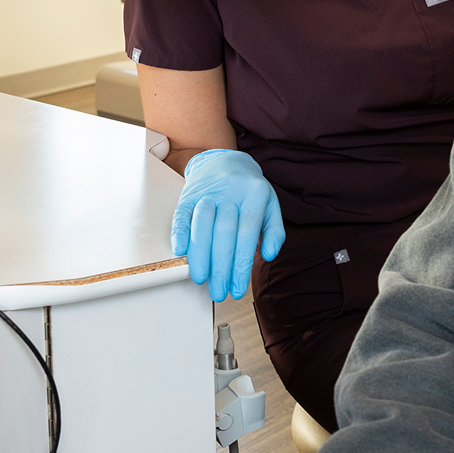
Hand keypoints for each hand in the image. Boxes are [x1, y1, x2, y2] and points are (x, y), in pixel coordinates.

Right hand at [171, 149, 285, 300]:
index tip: (237, 288)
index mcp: (255, 195)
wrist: (224, 160)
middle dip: (220, 266)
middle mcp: (231, 191)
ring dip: (199, 254)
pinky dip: (180, 232)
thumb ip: (274, 230)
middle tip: (218, 292)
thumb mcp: (269, 204)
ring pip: (202, 223)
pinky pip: (182, 213)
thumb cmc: (249, 191)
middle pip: (224, 232)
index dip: (241, 264)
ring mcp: (209, 191)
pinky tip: (181, 252)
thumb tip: (268, 255)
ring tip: (200, 278)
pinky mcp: (189, 193)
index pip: (247, 234)